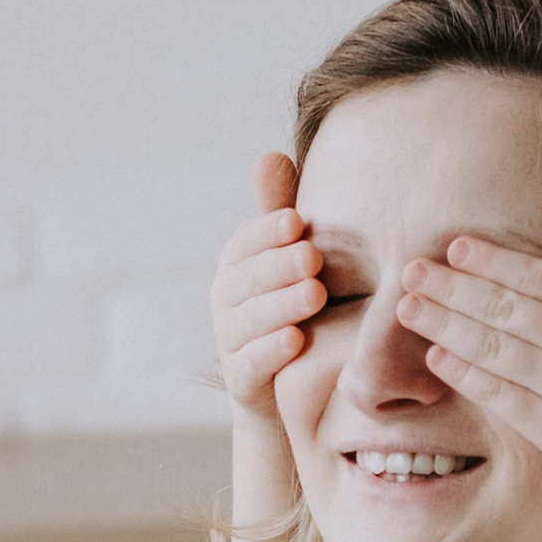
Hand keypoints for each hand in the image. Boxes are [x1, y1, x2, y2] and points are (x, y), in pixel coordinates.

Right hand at [210, 152, 324, 422]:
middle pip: (248, 279)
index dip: (267, 231)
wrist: (287, 387)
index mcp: (237, 264)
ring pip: (250, 320)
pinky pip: (253, 363)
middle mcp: (226, 299)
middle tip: (313, 256)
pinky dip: (272, 351)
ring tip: (315, 294)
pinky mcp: (241, 379)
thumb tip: (271, 154)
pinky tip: (297, 341)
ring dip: (282, 305)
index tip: (296, 221)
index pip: (245, 242)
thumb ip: (279, 211)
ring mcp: (230, 340)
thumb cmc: (294, 305)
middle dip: (279, 266)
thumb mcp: (289, 258)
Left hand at [395, 216, 541, 495]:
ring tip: (408, 307)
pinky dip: (462, 373)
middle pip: (504, 308)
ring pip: (491, 348)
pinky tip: (435, 354)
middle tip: (412, 270)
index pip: (537, 276)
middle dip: (451, 287)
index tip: (453, 248)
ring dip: (443, 325)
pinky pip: (496, 393)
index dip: (491, 260)